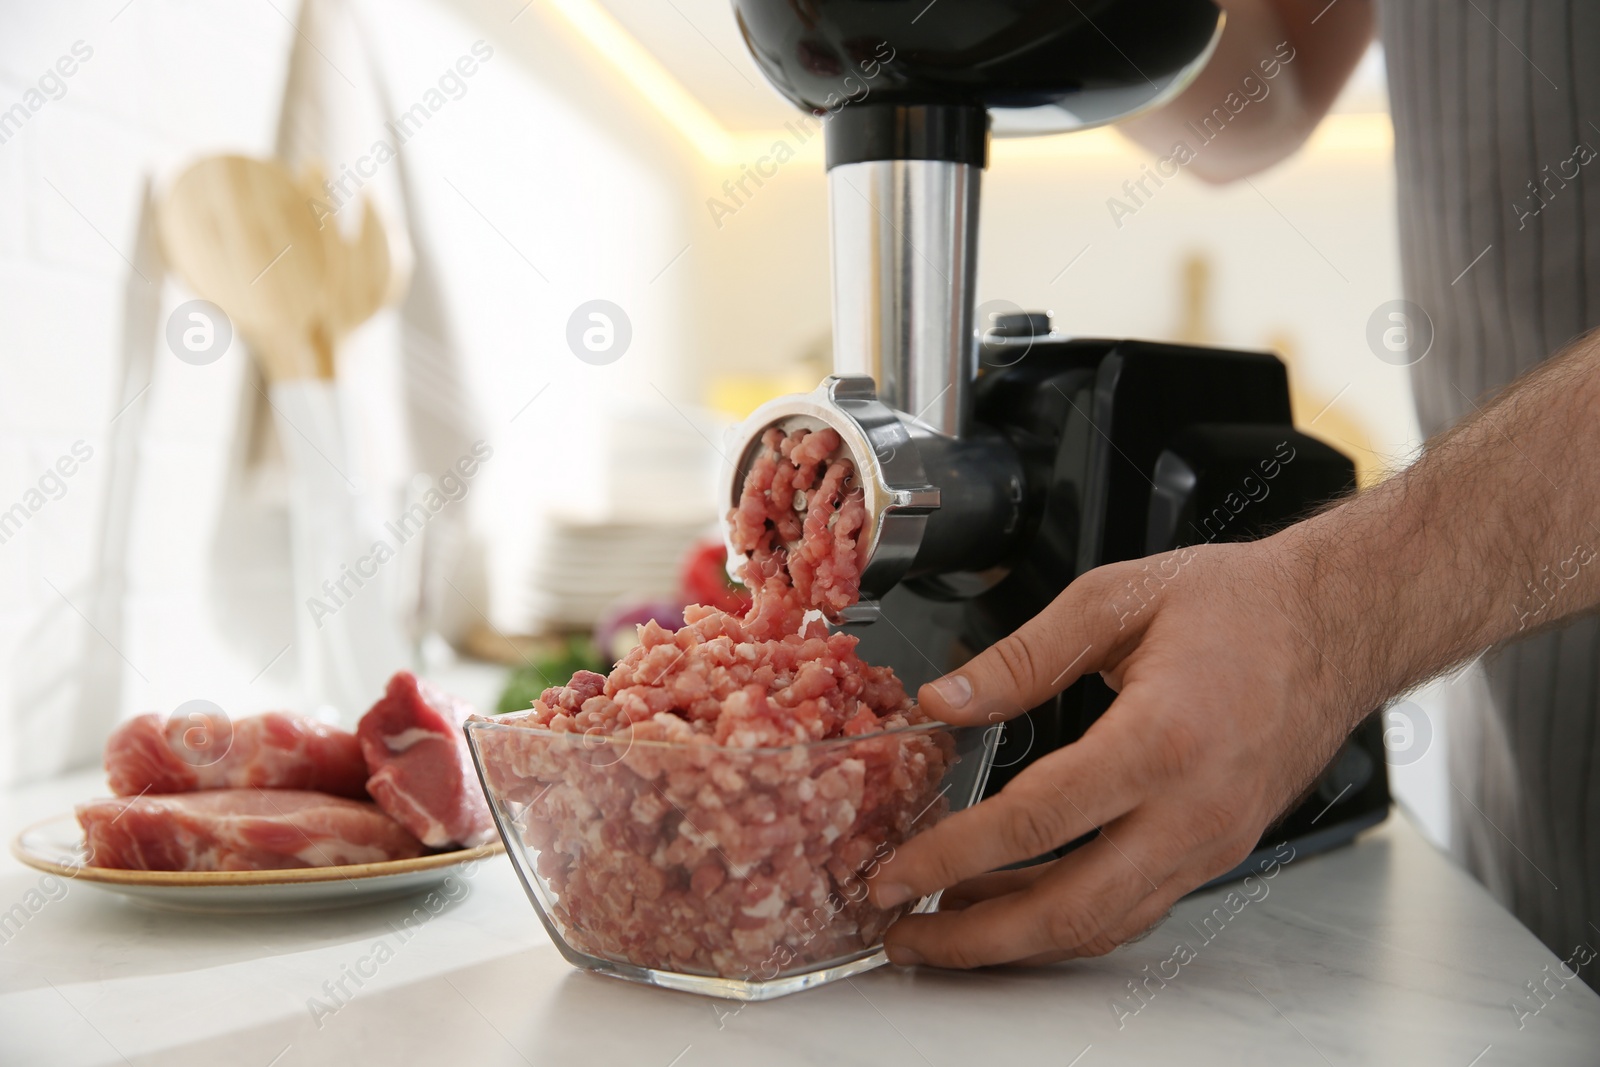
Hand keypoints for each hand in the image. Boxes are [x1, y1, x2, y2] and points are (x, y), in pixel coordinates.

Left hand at [868, 533, 1368, 967]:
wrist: (1338, 623)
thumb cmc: (1241, 603)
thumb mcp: (1113, 599)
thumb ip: (1019, 657)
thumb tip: (944, 700)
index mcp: (1162, 738)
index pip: (1035, 822)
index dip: (953, 856)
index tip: (897, 873)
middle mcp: (1193, 809)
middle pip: (1071, 907)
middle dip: (977, 938)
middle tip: (904, 936)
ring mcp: (1212, 841)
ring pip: (1104, 922)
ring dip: (1018, 939)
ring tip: (945, 930)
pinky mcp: (1217, 849)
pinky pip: (1135, 906)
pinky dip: (1067, 918)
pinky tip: (1016, 900)